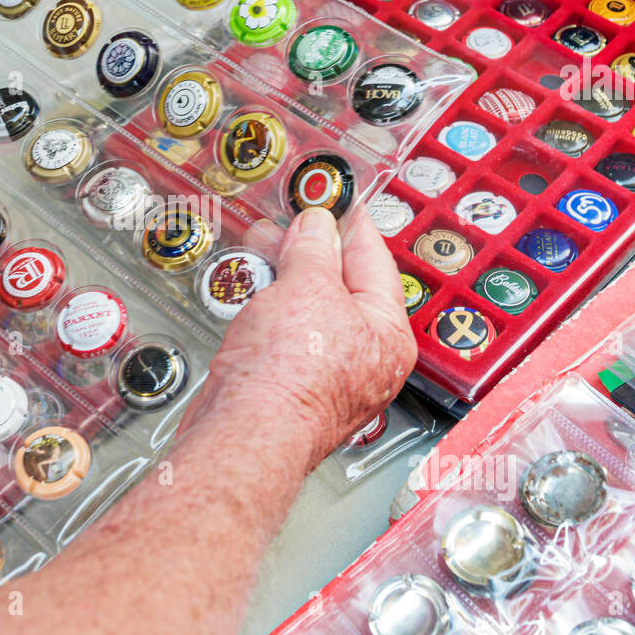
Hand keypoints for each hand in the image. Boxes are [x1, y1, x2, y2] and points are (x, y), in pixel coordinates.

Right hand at [207, 206, 416, 468]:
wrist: (246, 435)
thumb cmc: (287, 378)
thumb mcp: (305, 287)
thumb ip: (314, 249)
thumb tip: (317, 227)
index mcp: (389, 334)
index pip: (374, 261)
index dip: (351, 223)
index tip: (336, 199)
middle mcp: (367, 360)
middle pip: (343, 289)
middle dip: (311, 252)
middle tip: (288, 224)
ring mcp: (331, 379)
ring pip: (313, 314)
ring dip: (286, 281)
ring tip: (261, 255)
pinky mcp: (295, 391)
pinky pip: (289, 339)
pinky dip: (273, 314)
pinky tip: (253, 299)